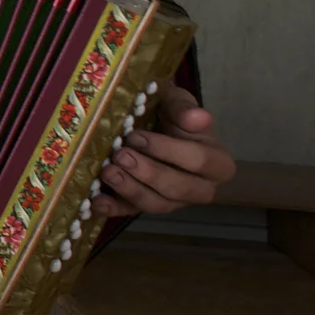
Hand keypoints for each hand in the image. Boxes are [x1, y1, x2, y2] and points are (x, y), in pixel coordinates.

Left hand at [91, 85, 235, 216]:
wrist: (156, 124)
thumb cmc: (173, 114)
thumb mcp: (178, 103)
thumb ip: (185, 109)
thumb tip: (199, 117)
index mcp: (217, 163)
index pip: (199, 162)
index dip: (167, 150)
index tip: (137, 136)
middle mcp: (200, 188)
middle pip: (178, 189)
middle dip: (148, 173)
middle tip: (120, 156)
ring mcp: (173, 200)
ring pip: (157, 204)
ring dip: (130, 190)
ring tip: (107, 173)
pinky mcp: (146, 205)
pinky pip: (131, 211)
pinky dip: (113, 209)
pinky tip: (97, 202)